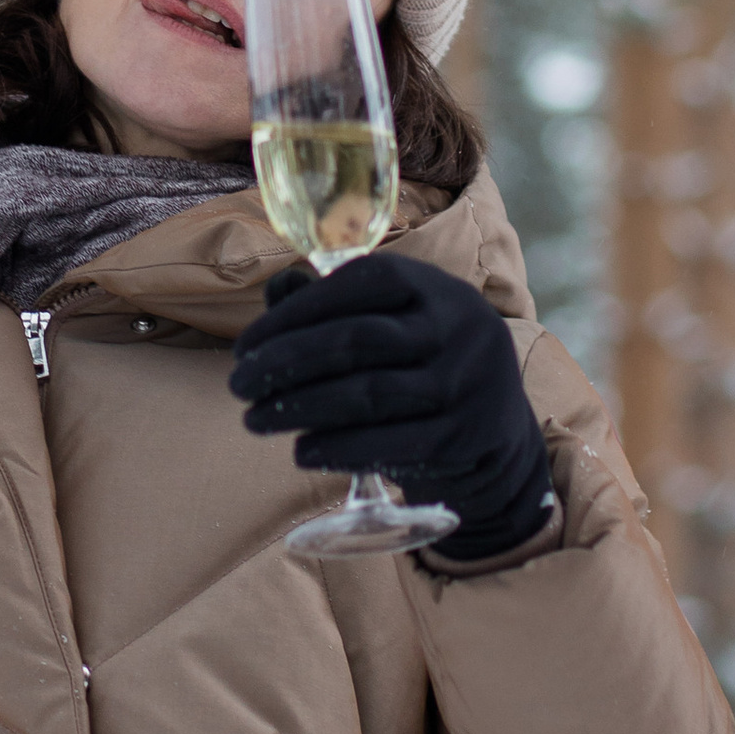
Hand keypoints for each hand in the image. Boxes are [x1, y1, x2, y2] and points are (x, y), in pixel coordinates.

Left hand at [228, 253, 555, 571]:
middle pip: (356, 340)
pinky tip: (301, 450)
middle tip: (238, 384)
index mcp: (435, 287)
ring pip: (368, 393)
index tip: (246, 344)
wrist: (497, 432)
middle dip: (284, 362)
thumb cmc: (423, 364)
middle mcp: (457, 328)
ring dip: (299, 408)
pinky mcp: (462, 437)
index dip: (295, 311)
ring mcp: (465, 383)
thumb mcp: (396, 322)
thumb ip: (337, 304)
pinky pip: (389, 442)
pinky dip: (337, 447)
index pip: (359, 283)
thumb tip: (277, 289)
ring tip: (254, 420)